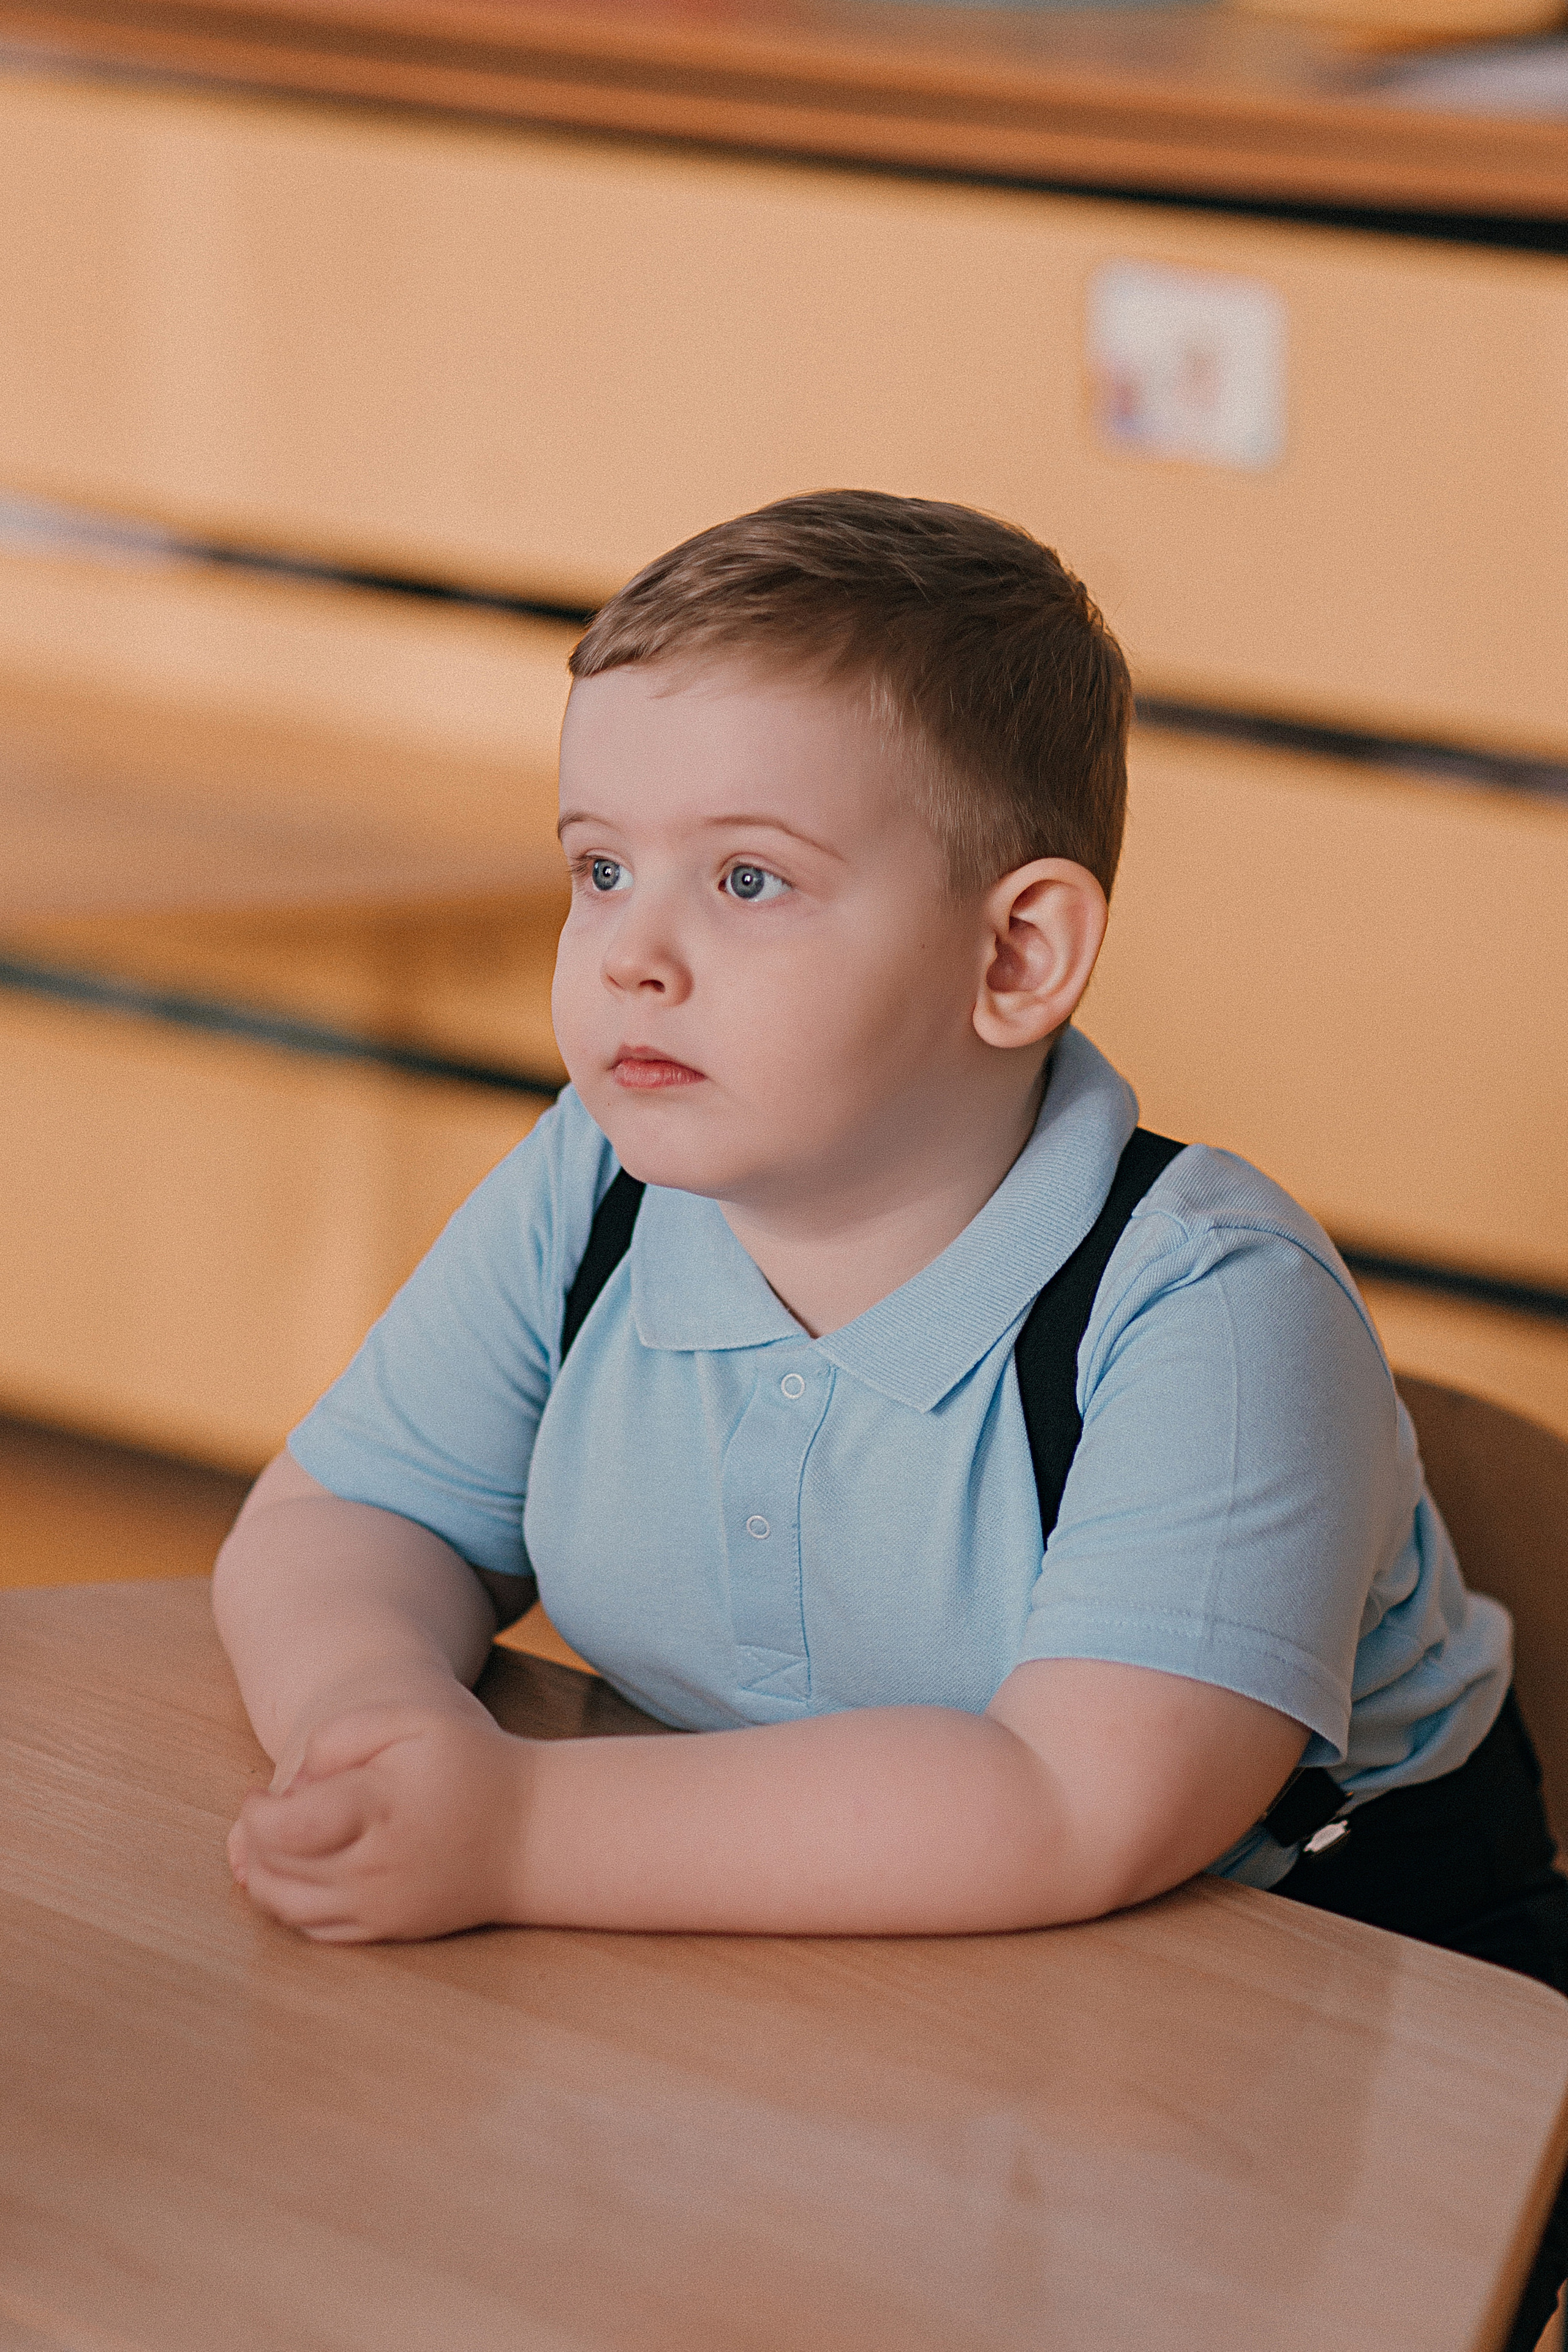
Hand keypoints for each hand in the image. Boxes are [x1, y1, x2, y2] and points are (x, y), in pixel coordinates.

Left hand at [228, 1685, 529, 1942]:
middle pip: (277, 1872)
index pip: (288, 1829)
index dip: (256, 1814)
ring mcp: (381, 1908)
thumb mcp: (415, 1720)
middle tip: (261, 1812)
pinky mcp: (388, 1930)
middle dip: (253, 1842)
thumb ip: (343, 1735)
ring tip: (273, 1841)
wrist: (534, 1835)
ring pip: (289, 1910)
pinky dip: (291, 1907)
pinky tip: (299, 1873)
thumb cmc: (473, 1766)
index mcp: (380, 1813)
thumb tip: (292, 1783)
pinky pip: (317, 1932)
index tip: (258, 1793)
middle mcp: (375, 1871)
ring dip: (263, 1877)